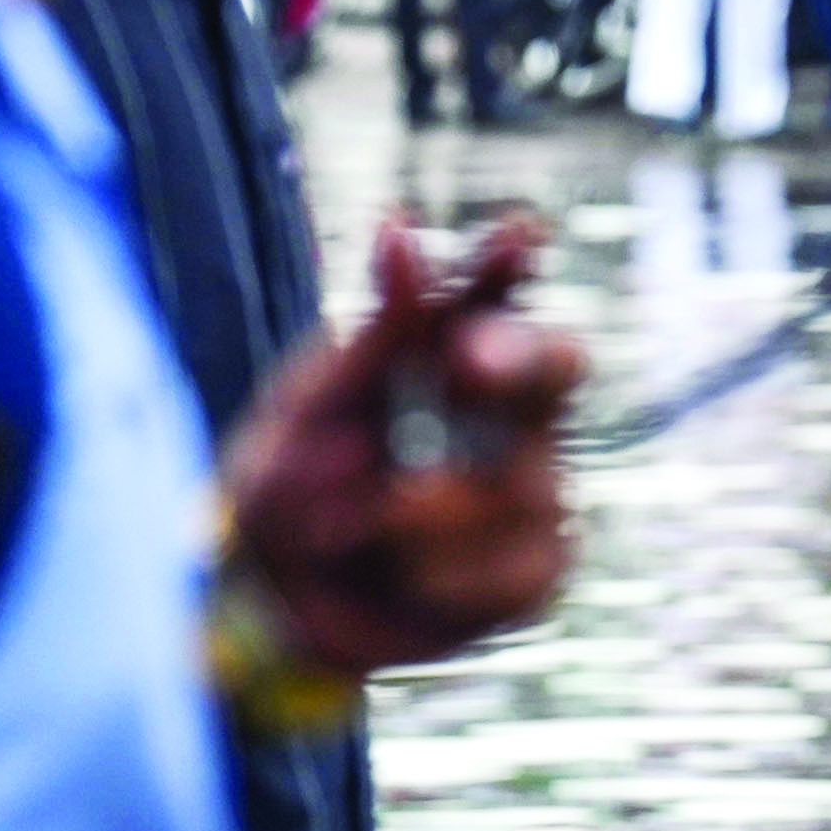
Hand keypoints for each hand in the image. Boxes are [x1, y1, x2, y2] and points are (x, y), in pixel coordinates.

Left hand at [220, 217, 584, 678]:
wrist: (271, 604)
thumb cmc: (291, 487)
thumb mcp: (319, 403)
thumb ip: (378, 329)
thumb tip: (399, 225)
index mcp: (453, 365)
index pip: (500, 299)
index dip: (513, 266)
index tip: (520, 231)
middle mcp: (509, 421)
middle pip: (559, 367)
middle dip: (518, 361)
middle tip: (466, 364)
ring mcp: (535, 496)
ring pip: (518, 485)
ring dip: (421, 509)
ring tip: (357, 528)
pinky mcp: (536, 572)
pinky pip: (511, 569)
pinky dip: (439, 574)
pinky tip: (402, 575)